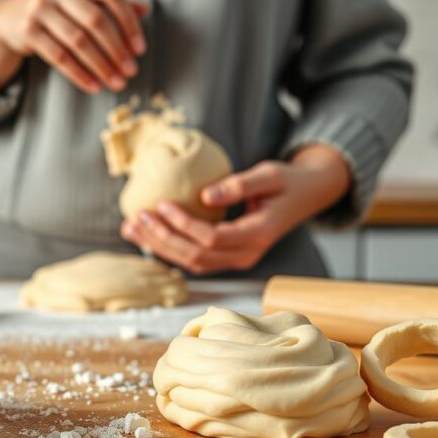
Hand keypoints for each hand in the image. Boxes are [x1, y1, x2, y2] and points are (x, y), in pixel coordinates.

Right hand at [0, 0, 147, 94]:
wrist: (10, 18)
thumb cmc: (57, 6)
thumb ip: (110, 2)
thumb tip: (145, 10)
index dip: (129, 21)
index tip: (140, 49)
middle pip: (95, 20)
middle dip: (117, 49)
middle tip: (132, 71)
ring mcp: (38, 6)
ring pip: (78, 41)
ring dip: (102, 66)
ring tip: (117, 82)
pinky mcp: (26, 30)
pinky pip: (59, 56)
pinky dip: (80, 74)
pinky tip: (94, 86)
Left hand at [121, 145, 351, 273]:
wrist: (306, 195)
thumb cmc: (287, 181)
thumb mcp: (269, 175)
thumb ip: (239, 185)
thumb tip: (205, 195)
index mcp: (257, 235)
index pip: (212, 238)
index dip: (183, 224)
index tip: (161, 203)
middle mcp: (246, 254)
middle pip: (196, 256)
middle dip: (161, 238)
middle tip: (136, 218)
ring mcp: (237, 259)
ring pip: (191, 262)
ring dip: (158, 246)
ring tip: (130, 228)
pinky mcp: (228, 256)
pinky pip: (194, 259)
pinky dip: (169, 248)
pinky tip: (147, 236)